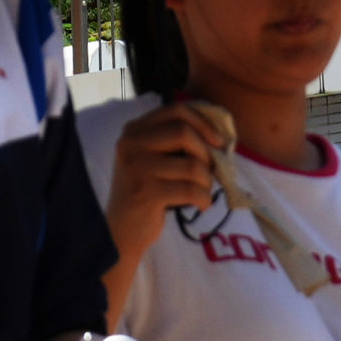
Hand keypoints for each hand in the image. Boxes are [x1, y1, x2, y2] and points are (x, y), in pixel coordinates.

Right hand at [106, 99, 229, 236]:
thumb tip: (219, 138)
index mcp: (134, 130)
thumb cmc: (146, 192)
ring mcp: (137, 167)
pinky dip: (204, 199)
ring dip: (207, 181)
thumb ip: (175, 142)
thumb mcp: (152, 159)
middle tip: (209, 172)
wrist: (121, 230)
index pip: (175, 110)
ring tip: (202, 192)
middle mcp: (131, 143)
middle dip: (206, 154)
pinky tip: (200, 205)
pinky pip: (191, 190)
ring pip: (192, 165)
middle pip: (184, 132)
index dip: (203, 123)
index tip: (218, 143)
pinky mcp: (146, 192)